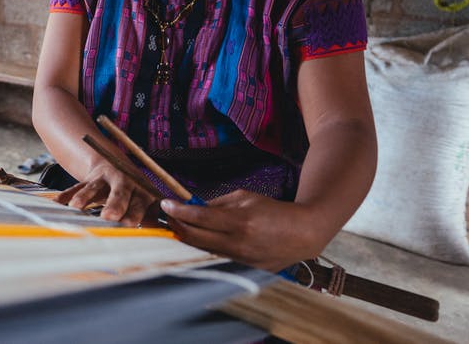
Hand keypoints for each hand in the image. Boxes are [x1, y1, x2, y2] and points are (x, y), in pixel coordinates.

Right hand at [54, 161, 157, 226]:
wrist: (118, 166)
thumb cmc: (136, 193)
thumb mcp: (146, 201)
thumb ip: (149, 217)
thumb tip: (159, 236)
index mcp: (141, 190)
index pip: (140, 202)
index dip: (136, 213)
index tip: (130, 224)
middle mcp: (124, 181)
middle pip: (119, 192)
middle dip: (114, 204)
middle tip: (109, 217)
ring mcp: (104, 179)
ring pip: (94, 187)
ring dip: (85, 196)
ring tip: (77, 207)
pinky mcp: (89, 179)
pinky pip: (76, 187)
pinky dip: (66, 195)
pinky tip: (57, 203)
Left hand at [160, 190, 326, 271]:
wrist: (302, 234)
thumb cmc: (273, 211)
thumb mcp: (245, 198)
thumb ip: (217, 203)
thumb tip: (193, 207)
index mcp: (239, 221)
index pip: (199, 217)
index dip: (178, 210)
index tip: (166, 204)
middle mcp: (238, 243)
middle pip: (194, 237)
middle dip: (177, 225)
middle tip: (168, 216)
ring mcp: (240, 259)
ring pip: (202, 250)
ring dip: (188, 237)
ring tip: (180, 226)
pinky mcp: (243, 269)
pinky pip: (216, 258)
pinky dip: (205, 248)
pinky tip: (200, 239)